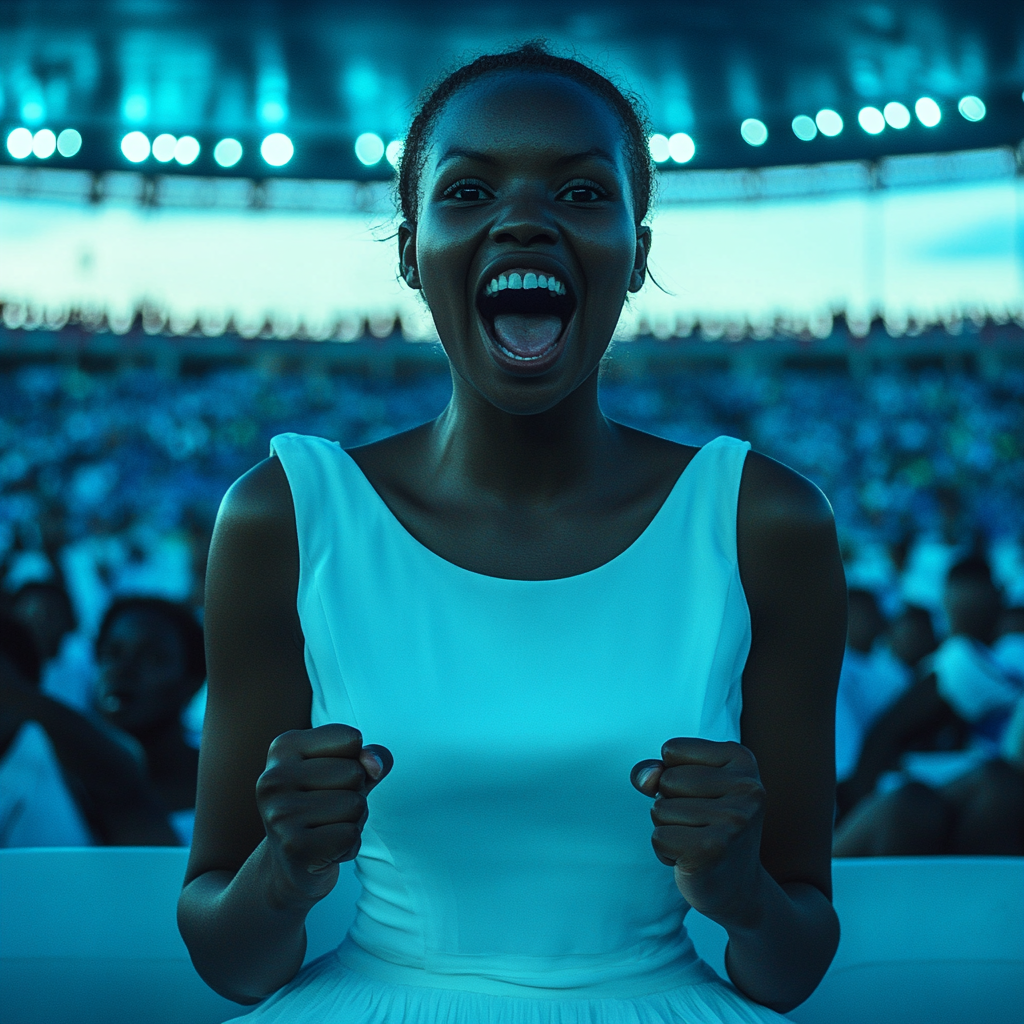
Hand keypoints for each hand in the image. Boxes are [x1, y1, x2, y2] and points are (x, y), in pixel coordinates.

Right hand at [256, 723, 392, 905]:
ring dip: (353, 821)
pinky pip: (351, 835)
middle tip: (328, 811)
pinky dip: (349, 846)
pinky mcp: (293, 846)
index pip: (351, 739)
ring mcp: (280, 813)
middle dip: (355, 795)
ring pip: (356, 805)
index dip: (356, 762)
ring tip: (327, 829)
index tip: (331, 779)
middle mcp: (273, 777)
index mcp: (283, 747)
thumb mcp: (349, 770)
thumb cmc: (324, 806)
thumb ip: (371, 756)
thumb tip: (375, 765)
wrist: (292, 864)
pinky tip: (326, 850)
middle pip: (355, 773)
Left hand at [631, 738, 766, 924]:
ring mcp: (734, 819)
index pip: (672, 750)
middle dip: (670, 804)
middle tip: (700, 825)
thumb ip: (654, 770)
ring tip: (698, 841)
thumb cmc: (706, 827)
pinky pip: (659, 837)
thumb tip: (645, 778)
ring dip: (668, 829)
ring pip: (660, 808)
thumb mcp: (684, 785)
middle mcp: (747, 787)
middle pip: (666, 779)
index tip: (702, 797)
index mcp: (742, 759)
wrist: (738, 889)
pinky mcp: (714, 848)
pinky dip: (666, 852)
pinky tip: (693, 860)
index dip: (673, 775)